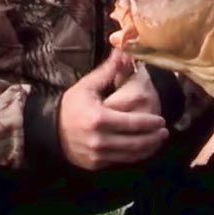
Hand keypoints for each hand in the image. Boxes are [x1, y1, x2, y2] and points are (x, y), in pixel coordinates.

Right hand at [58, 50, 168, 169]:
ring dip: (148, 148)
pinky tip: (143, 149)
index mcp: (99, 118)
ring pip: (130, 155)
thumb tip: (122, 51)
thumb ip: (108, 71)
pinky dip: (134, 156)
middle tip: (164, 131)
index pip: (132, 123)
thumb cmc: (70, 106)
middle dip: (153, 137)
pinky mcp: (96, 163)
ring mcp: (97, 154)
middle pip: (135, 141)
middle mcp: (99, 139)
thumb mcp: (87, 87)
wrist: (49, 131)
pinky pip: (120, 161)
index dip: (150, 123)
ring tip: (158, 140)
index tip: (161, 120)